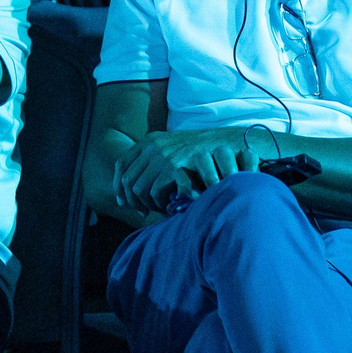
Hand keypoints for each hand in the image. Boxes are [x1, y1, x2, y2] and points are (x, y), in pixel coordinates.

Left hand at [114, 127, 264, 213]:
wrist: (232, 144)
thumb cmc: (207, 152)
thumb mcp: (178, 149)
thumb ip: (158, 162)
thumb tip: (136, 188)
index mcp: (151, 140)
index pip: (122, 164)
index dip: (119, 186)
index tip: (124, 202)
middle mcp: (154, 146)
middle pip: (128, 179)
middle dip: (133, 200)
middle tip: (144, 212)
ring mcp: (164, 154)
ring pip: (140, 188)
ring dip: (149, 204)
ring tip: (160, 210)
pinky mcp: (176, 165)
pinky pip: (156, 191)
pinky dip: (161, 203)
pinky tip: (171, 205)